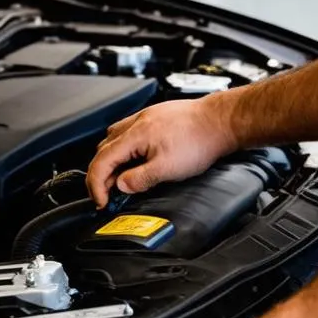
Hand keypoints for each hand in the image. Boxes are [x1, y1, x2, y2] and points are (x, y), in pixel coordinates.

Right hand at [86, 91, 242, 206]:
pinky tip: (137, 158)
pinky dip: (126, 149)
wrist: (221, 121)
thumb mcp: (167, 169)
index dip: (96, 184)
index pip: (101, 160)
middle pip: (104, 148)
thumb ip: (139, 179)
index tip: (101, 201)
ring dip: (112, 159)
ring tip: (121, 177)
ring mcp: (147, 117)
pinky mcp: (157, 116)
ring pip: (115, 138)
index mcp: (135, 134)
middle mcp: (137, 122)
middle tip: (108, 193)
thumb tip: (120, 186)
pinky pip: (130, 132)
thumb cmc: (200, 140)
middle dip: (101, 173)